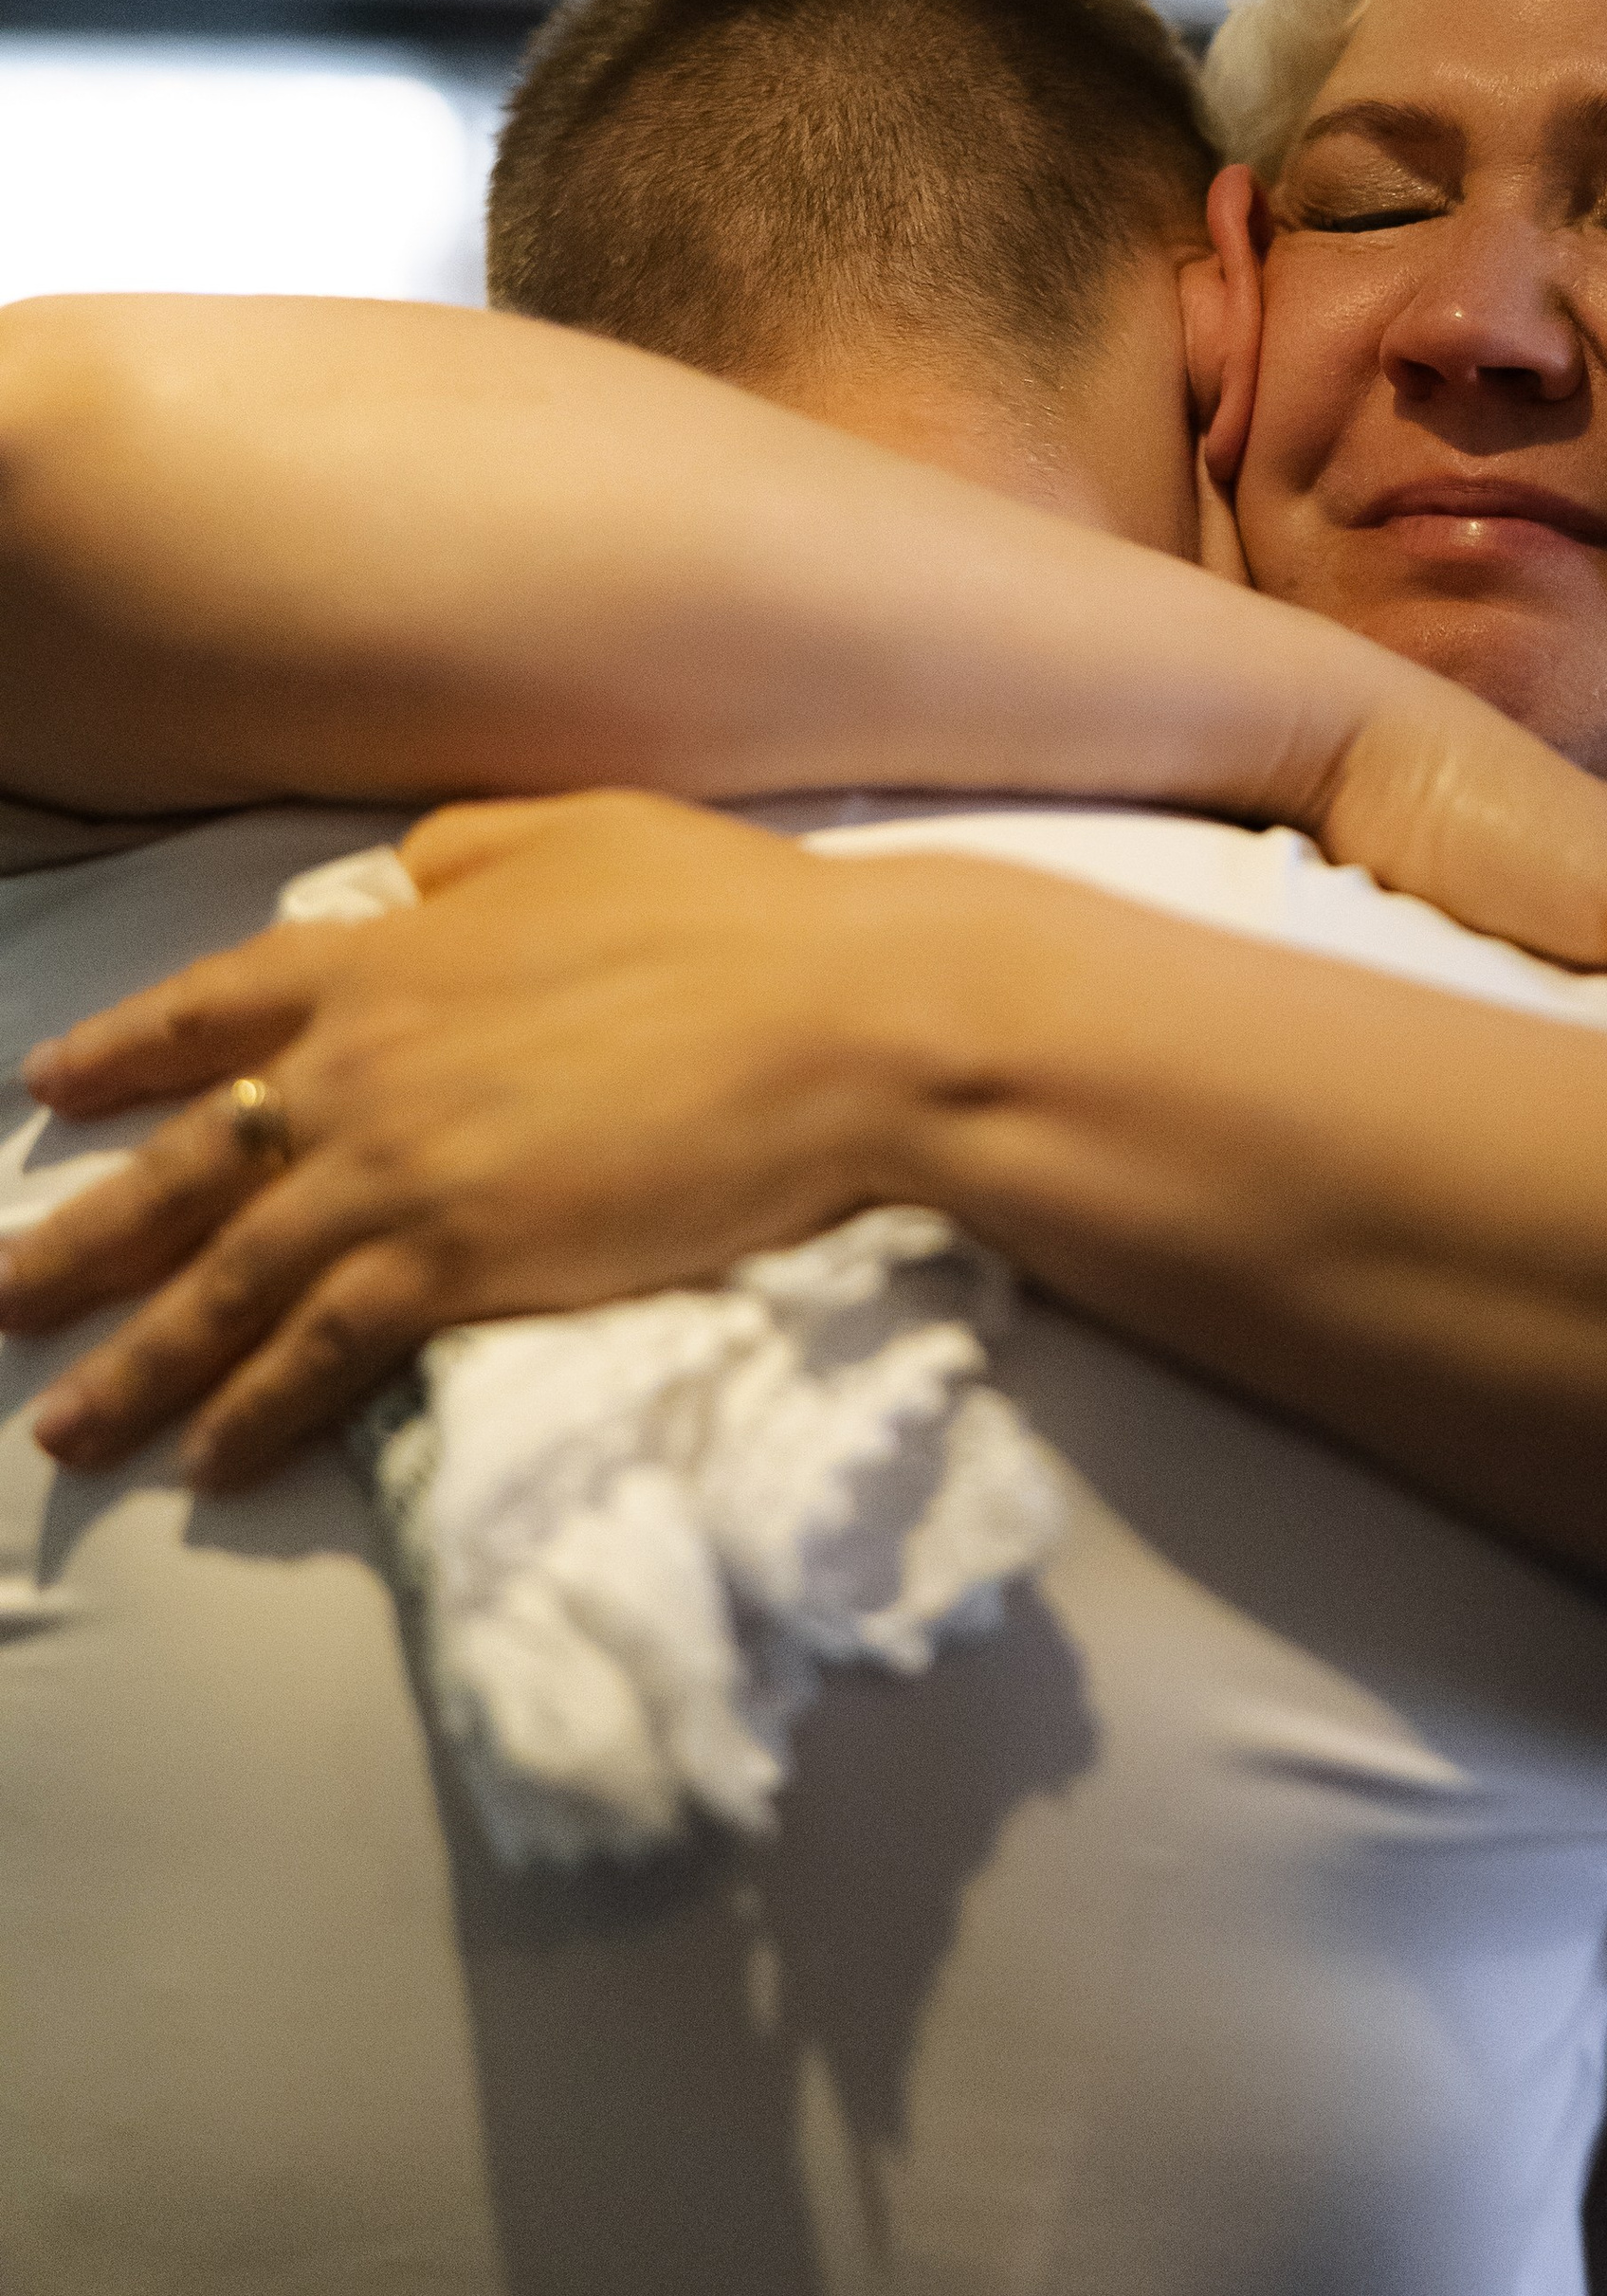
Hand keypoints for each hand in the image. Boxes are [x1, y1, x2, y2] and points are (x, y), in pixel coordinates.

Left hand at [3, 795, 941, 1487]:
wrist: (835, 1022)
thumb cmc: (736, 917)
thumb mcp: (586, 832)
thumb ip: (475, 848)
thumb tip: (410, 871)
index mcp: (386, 954)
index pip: (212, 1009)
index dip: (120, 1051)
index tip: (46, 1091)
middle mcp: (359, 1064)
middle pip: (181, 1168)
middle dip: (77, 1245)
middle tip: (2, 1301)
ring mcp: (398, 1167)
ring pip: (224, 1283)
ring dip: (136, 1368)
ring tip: (66, 1432)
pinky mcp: (457, 1261)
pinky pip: (319, 1353)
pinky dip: (253, 1413)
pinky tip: (207, 1464)